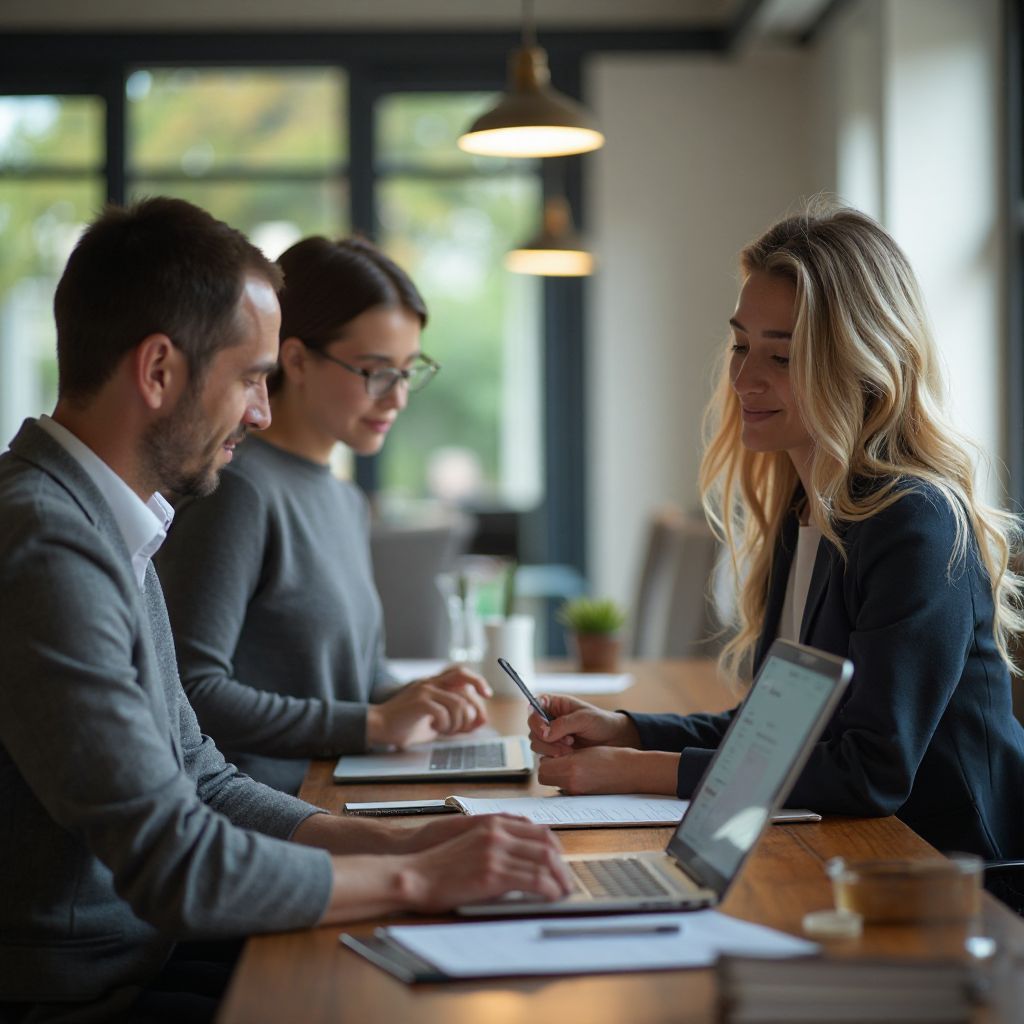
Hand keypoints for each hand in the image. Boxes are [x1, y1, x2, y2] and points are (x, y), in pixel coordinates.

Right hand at [367, 666, 490, 747]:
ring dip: (457, 723)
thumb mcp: (436, 721)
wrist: (378, 727)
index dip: (479, 682)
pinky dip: (445, 725)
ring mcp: (425, 689)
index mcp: (435, 683)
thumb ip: (456, 718)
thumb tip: (480, 720)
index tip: (487, 694)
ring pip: (459, 704)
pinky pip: (445, 713)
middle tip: (467, 727)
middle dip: (474, 709)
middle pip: (466, 683)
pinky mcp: (419, 701)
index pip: (463, 674)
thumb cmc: (406, 725)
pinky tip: (435, 729)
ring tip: (445, 731)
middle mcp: (431, 682)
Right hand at [399, 815, 572, 910]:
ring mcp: (496, 852)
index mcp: (492, 823)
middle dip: (562, 864)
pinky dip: (550, 889)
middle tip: (566, 881)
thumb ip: (493, 840)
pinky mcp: (493, 874)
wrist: (413, 874)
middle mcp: (497, 833)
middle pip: (546, 843)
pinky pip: (535, 880)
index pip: (537, 830)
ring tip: (563, 892)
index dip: (555, 847)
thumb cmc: (437, 863)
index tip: (559, 863)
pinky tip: (552, 897)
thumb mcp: (468, 840)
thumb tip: (518, 856)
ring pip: (545, 861)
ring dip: (560, 878)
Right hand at [528, 693, 639, 757]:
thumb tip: (544, 734)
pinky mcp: (554, 751)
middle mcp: (548, 720)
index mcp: (553, 705)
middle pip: (533, 730)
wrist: (614, 740)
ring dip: (552, 749)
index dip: (535, 720)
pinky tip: (570, 754)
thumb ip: (563, 724)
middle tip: (568, 742)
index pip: (533, 709)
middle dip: (547, 739)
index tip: (545, 731)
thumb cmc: (601, 722)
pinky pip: (545, 756)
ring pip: (537, 744)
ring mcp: (550, 736)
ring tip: (571, 748)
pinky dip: (555, 757)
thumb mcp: (584, 718)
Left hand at [537, 747, 680, 795]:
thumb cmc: (612, 757)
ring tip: (573, 764)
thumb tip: (548, 758)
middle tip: (562, 758)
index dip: (547, 758)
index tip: (557, 751)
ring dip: (557, 774)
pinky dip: (568, 781)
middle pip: (544, 777)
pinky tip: (582, 773)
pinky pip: (566, 788)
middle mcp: (571, 784)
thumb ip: (564, 755)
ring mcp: (577, 794)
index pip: (542, 767)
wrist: (632, 772)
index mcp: (571, 769)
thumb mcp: (585, 751)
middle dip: (549, 767)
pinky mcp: (583, 798)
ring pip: (554, 783)